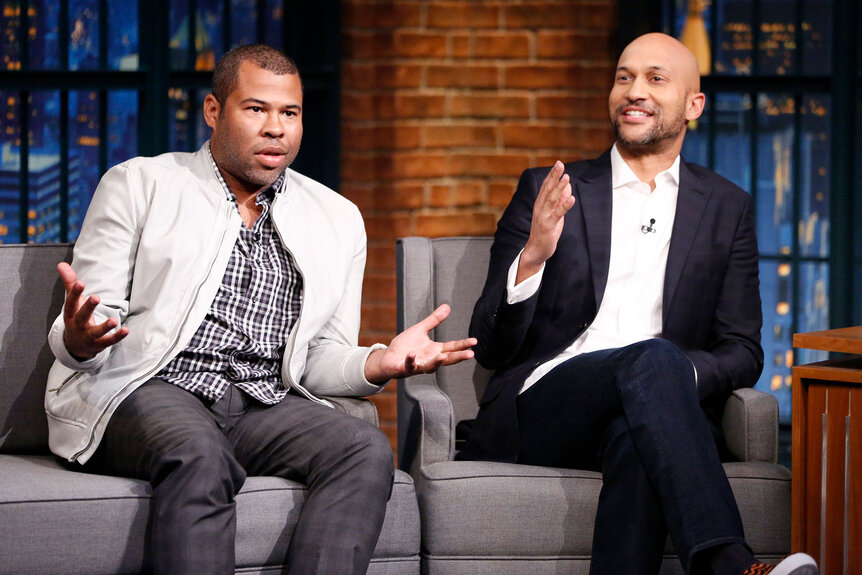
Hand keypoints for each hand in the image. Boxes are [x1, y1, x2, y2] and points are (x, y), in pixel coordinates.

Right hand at [58, 262, 127, 360]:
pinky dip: (117, 336)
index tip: (80, 283)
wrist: (75, 346)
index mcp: (71, 313)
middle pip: (82, 316)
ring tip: (114, 320)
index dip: (75, 293)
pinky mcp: (98, 344)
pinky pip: (108, 341)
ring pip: (95, 333)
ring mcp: (88, 336)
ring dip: (104, 327)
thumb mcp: (72, 302)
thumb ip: (70, 283)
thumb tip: (61, 264)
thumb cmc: (76, 318)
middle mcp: (78, 325)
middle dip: (88, 307)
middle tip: (96, 297)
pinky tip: (126, 330)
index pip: (70, 302)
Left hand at [364, 304, 476, 383]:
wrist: (389, 357)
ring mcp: (419, 366)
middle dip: (458, 357)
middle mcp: (430, 360)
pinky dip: (411, 361)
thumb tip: (447, 306)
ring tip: (443, 356)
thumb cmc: (406, 346)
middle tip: (470, 354)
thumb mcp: (421, 330)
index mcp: (435, 350)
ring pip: (430, 367)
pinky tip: (412, 355)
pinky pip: (410, 366)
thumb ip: (434, 320)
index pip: (452, 348)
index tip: (474, 341)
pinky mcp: (406, 368)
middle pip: (447, 360)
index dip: (463, 345)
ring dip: (436, 362)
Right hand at [518, 160, 574, 282]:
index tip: (558, 164)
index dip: (552, 175)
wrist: (536, 250)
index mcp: (540, 204)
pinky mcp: (548, 226)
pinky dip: (564, 206)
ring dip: (559, 188)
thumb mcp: (554, 213)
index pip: (545, 186)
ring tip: (566, 178)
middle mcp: (539, 208)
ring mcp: (543, 216)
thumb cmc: (545, 231)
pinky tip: (572, 199)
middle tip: (560, 164)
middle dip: (554, 176)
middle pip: (547, 189)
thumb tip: (567, 187)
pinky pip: (557, 214)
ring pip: (551, 199)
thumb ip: (560, 200)